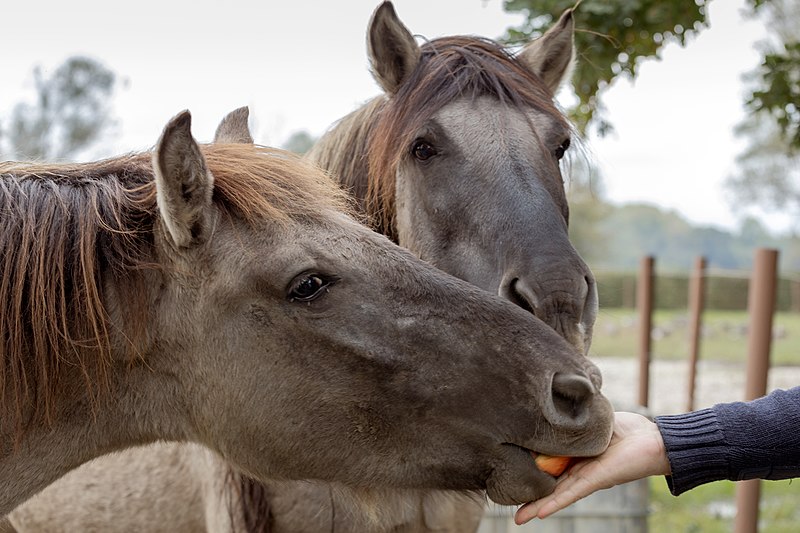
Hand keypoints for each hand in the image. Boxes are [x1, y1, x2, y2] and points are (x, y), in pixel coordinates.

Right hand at [515, 411, 669, 523]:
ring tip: (518, 518)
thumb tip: (557, 403)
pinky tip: (540, 513)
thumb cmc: (628, 429)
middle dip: (530, 496)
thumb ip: (576, 417)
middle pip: (549, 485)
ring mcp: (586, 477)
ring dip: (537, 506)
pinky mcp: (595, 481)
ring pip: (556, 494)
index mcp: (576, 456)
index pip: (549, 464)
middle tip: (510, 506)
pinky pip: (571, 494)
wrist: (653, 439)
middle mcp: (579, 470)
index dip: (530, 467)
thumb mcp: (594, 418)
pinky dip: (555, 503)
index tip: (511, 468)